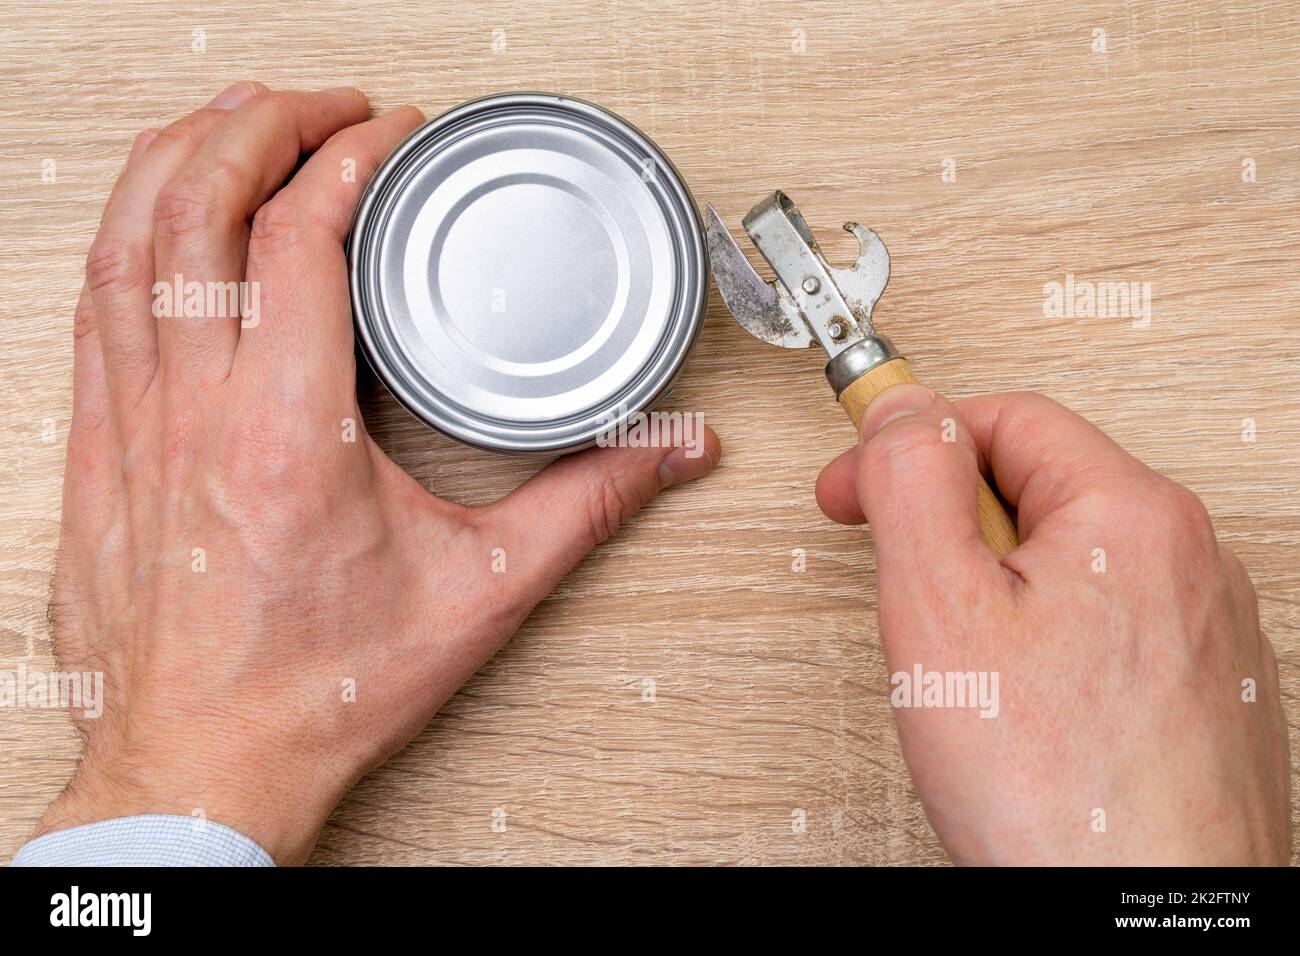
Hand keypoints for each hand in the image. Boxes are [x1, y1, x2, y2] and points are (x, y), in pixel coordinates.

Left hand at [41, 82, 718, 863]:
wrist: (202, 766)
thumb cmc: (318, 695)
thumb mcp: (480, 594)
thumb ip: (585, 506)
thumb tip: (667, 454)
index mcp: (285, 432)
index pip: (301, 236)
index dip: (350, 158)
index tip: (392, 133)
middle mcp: (190, 411)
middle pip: (195, 204)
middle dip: (260, 123)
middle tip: (323, 105)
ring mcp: (129, 425)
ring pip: (127, 240)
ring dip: (182, 159)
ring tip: (240, 124)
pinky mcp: (99, 450)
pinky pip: (95, 303)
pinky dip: (132, 232)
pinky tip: (165, 220)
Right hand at [816, 384, 1289, 863]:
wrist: (1143, 924)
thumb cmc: (1062, 798)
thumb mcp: (941, 611)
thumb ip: (914, 486)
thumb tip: (904, 410)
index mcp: (1131, 516)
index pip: (1004, 417)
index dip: (909, 442)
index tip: (855, 485)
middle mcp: (1186, 558)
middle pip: (1037, 484)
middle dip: (949, 523)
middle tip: (899, 581)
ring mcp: (1202, 625)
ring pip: (1066, 558)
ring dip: (993, 584)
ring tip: (959, 664)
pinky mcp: (1201, 685)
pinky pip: (1102, 620)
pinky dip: (1042, 638)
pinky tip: (1017, 705)